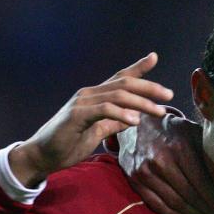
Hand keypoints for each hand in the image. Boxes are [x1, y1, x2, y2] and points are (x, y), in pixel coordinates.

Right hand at [10, 53, 173, 186]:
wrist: (43, 155)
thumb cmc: (69, 142)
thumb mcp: (98, 131)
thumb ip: (114, 122)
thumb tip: (134, 117)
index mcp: (95, 96)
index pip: (120, 77)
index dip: (138, 67)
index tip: (154, 57)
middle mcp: (89, 94)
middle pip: (124, 83)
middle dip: (149, 87)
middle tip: (169, 95)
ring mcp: (82, 102)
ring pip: (118, 95)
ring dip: (141, 102)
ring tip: (159, 112)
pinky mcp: (76, 115)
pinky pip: (103, 110)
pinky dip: (121, 113)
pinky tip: (135, 121)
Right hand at [117, 114, 213, 213]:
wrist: (139, 125)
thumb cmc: (174, 130)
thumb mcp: (193, 132)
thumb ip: (208, 151)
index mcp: (180, 147)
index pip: (200, 181)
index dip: (213, 200)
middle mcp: (161, 160)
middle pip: (188, 195)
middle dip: (206, 212)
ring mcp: (146, 172)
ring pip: (174, 203)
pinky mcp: (135, 180)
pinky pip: (157, 205)